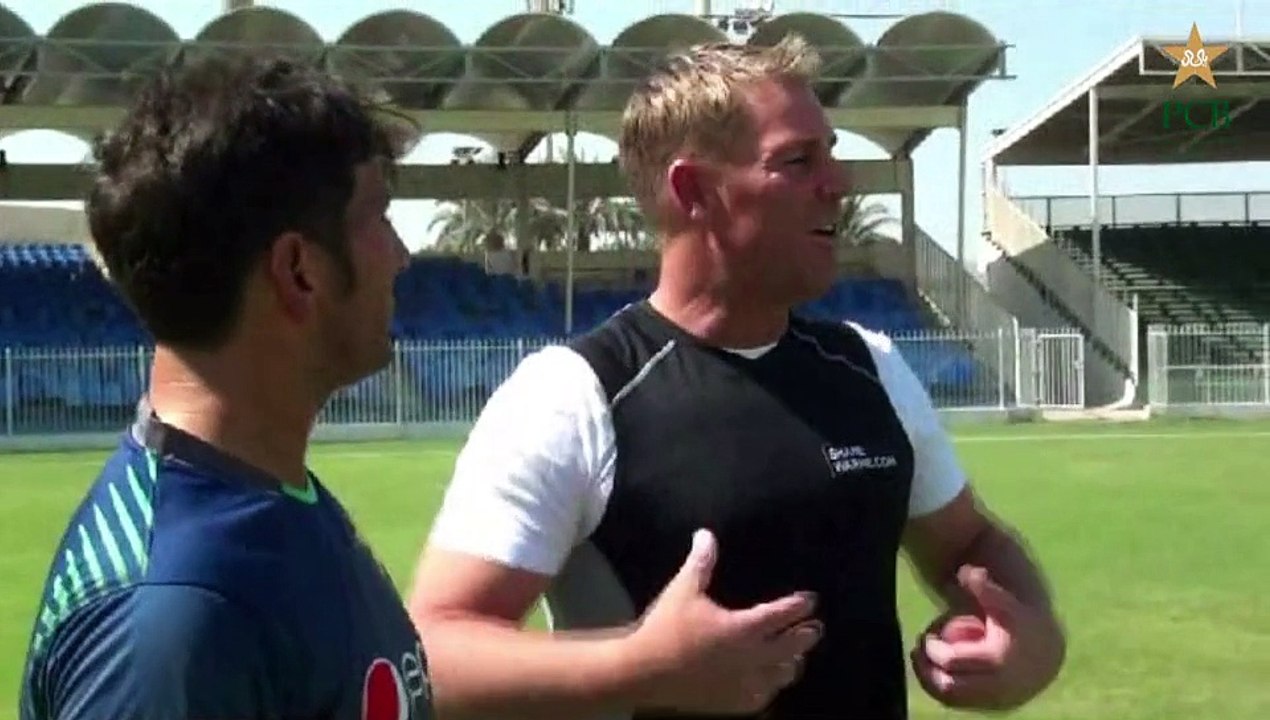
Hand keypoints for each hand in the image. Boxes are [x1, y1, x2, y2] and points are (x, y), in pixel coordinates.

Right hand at [624, 529, 822, 715]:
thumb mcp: (683, 590)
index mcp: (743, 628)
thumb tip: (706, 534)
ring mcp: (745, 684)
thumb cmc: (665, 629)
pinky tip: (769, 681)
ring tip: (796, 656)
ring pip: (783, 675)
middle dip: (806, 635)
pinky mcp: (735, 703)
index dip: (800, 605)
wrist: (644, 674)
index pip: (782, 615)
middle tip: (815, 627)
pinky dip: (772, 685)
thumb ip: (700, 563)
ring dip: (792, 662)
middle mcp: (752, 658)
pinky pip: (765, 695)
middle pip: (793, 646)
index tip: (811, 600)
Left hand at [911, 565, 1065, 711]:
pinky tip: (933, 670)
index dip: (933, 649)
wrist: (1045, 652)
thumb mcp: (1005, 602)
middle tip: (918, 647)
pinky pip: (959, 703)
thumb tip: (967, 571)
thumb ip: (986, 589)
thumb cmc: (1018, 620)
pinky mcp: (992, 707)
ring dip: (930, 679)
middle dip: (927, 668)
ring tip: (921, 657)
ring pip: (950, 698)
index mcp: (1000, 659)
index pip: (952, 660)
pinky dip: (941, 688)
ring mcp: (996, 701)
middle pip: (948, 686)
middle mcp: (1000, 688)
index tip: (926, 634)